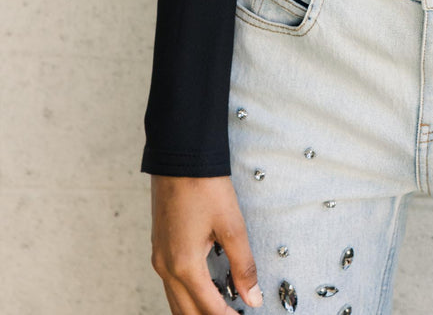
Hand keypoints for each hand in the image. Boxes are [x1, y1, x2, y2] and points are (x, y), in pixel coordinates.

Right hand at [150, 174, 262, 314]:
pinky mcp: (159, 247)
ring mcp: (159, 258)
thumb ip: (243, 265)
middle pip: (186, 313)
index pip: (208, 309)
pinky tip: (204, 291)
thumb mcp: (231, 225)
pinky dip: (187, 296)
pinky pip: (171, 284)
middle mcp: (166, 267)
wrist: (178, 154)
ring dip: (197, 310)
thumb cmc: (203, 185)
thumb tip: (253, 297)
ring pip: (175, 301)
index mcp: (184, 265)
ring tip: (222, 309)